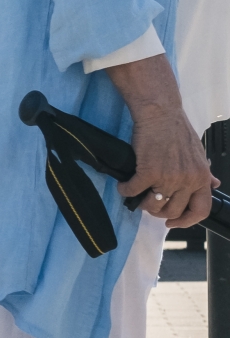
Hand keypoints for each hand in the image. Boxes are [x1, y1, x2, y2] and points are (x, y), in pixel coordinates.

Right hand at [107, 54, 213, 230]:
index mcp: (201, 177)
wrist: (161, 114)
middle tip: (150, 204)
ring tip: (137, 194)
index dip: (186, 222)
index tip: (173, 223)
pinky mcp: (148, 172)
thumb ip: (204, 172)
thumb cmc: (177, 130)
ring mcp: (168, 177)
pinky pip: (133, 190)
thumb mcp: (198, 154)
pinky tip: (124, 185)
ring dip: (142, 203)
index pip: (200, 210)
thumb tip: (213, 184)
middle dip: (159, 212)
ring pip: (153, 204)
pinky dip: (126, 190)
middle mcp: (187, 180)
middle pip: (173, 210)